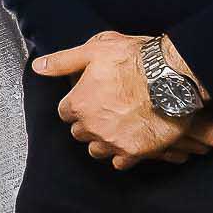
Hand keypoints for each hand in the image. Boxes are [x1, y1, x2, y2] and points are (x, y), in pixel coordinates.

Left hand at [34, 31, 212, 169]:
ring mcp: (113, 141)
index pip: (66, 112)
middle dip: (88, 123)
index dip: (77, 104)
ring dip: (103, 140)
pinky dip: (123, 155)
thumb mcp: (94, 50)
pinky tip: (130, 141)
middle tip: (106, 110)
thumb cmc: (135, 60)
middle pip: (80, 132)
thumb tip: (39, 67)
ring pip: (97, 149)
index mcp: (78, 104)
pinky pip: (120, 162)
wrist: (173, 77)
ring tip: (117, 127)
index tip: (89, 98)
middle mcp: (91, 126)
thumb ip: (63, 62)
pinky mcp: (135, 152)